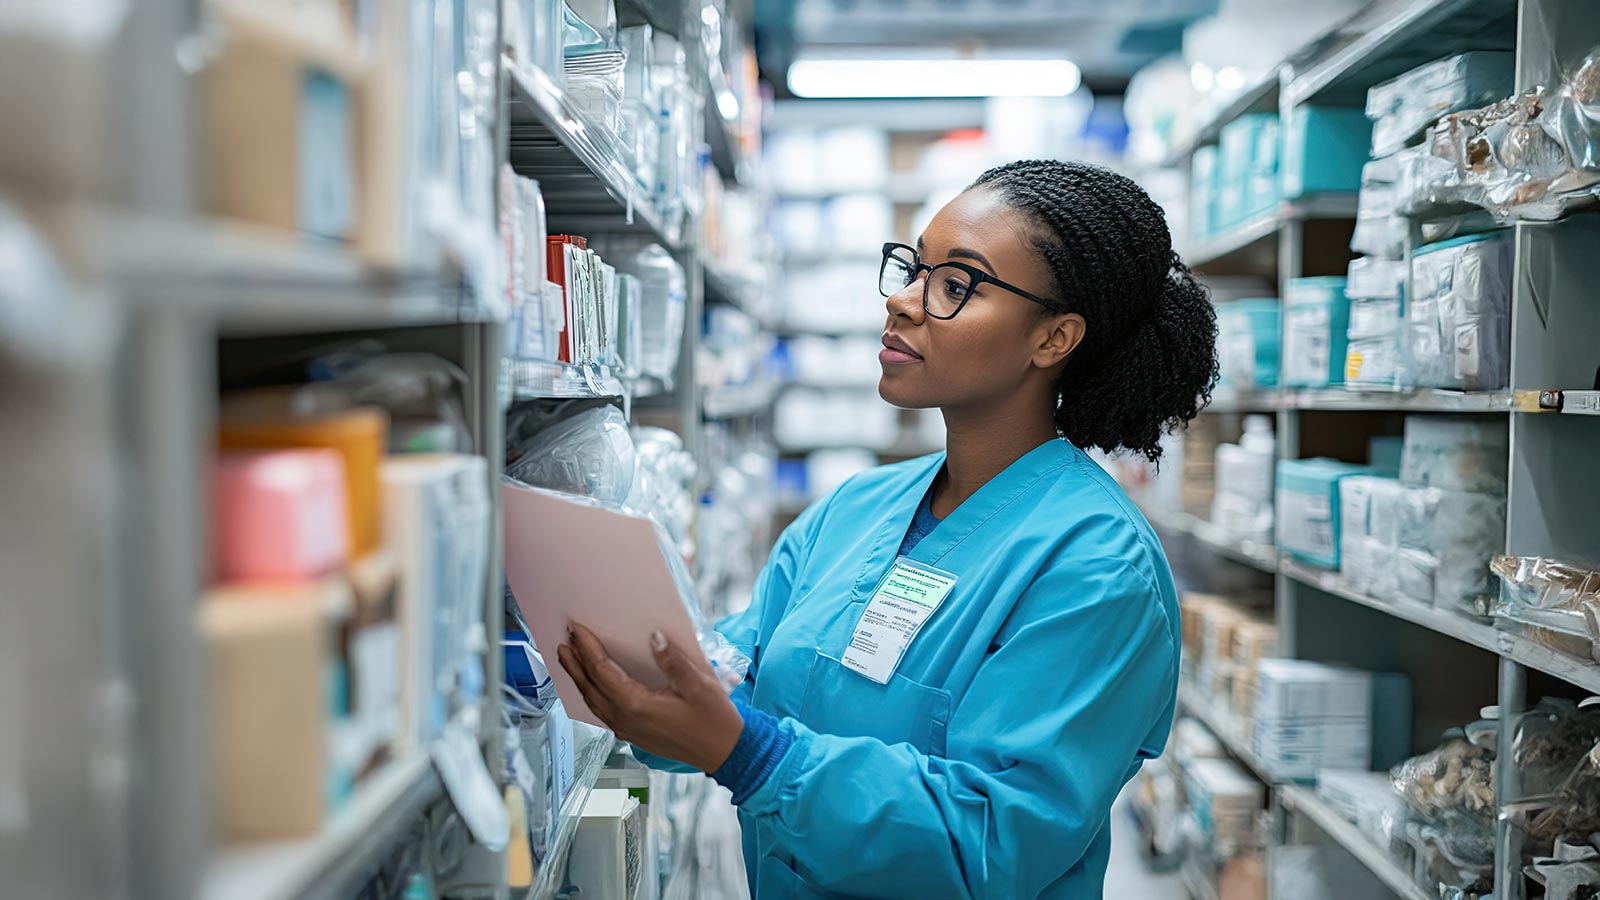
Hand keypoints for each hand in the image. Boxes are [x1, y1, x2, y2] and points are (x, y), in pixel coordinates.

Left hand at [558, 623, 744, 772]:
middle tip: (563, 640)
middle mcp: (625, 720)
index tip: (578, 629)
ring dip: (579, 678)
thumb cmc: (714, 720)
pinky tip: (592, 686)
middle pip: (590, 687)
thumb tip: (654, 638)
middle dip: (574, 663)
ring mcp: (627, 730)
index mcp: (636, 705)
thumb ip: (673, 661)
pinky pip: (603, 711)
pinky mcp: (633, 734)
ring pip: (593, 701)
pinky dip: (591, 694)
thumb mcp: (698, 684)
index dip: (588, 648)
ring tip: (569, 659)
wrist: (724, 752)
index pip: (602, 671)